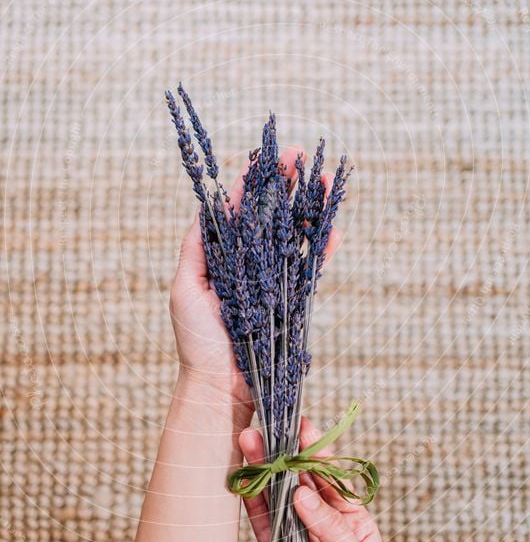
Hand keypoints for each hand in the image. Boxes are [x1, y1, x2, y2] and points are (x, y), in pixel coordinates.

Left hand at [169, 147, 342, 419]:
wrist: (220, 386)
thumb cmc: (196, 341)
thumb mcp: (185, 289)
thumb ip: (195, 249)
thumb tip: (204, 209)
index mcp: (222, 256)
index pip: (238, 210)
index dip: (252, 183)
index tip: (265, 157)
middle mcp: (250, 262)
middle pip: (271, 214)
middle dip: (285, 183)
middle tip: (299, 155)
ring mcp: (273, 279)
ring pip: (294, 233)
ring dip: (310, 206)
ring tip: (324, 179)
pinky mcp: (292, 299)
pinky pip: (311, 267)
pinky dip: (324, 247)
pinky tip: (334, 226)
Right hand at [239, 418, 396, 541]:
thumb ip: (331, 529)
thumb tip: (302, 494)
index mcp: (354, 521)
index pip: (331, 479)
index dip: (316, 451)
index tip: (302, 426)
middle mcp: (326, 525)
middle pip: (300, 483)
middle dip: (282, 455)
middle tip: (264, 428)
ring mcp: (302, 541)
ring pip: (278, 501)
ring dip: (263, 473)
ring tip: (247, 444)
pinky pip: (265, 531)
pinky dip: (253, 508)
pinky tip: (243, 484)